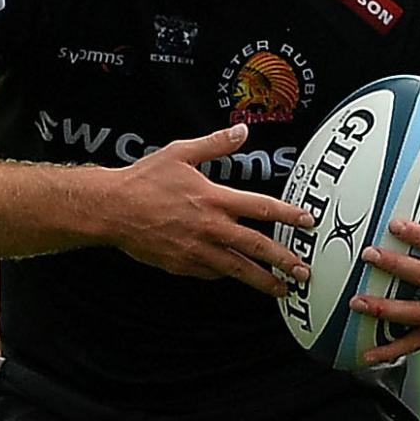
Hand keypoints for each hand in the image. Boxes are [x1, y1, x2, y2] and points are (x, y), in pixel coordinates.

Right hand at [99, 123, 312, 294]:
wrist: (111, 210)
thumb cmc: (143, 180)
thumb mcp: (181, 153)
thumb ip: (215, 144)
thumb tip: (241, 131)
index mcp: (214, 199)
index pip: (261, 208)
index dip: (288, 214)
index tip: (308, 222)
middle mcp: (210, 227)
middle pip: (256, 247)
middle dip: (284, 260)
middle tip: (304, 272)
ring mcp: (196, 250)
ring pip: (238, 270)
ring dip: (263, 281)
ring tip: (282, 289)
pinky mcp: (182, 265)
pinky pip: (211, 273)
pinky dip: (227, 274)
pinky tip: (236, 276)